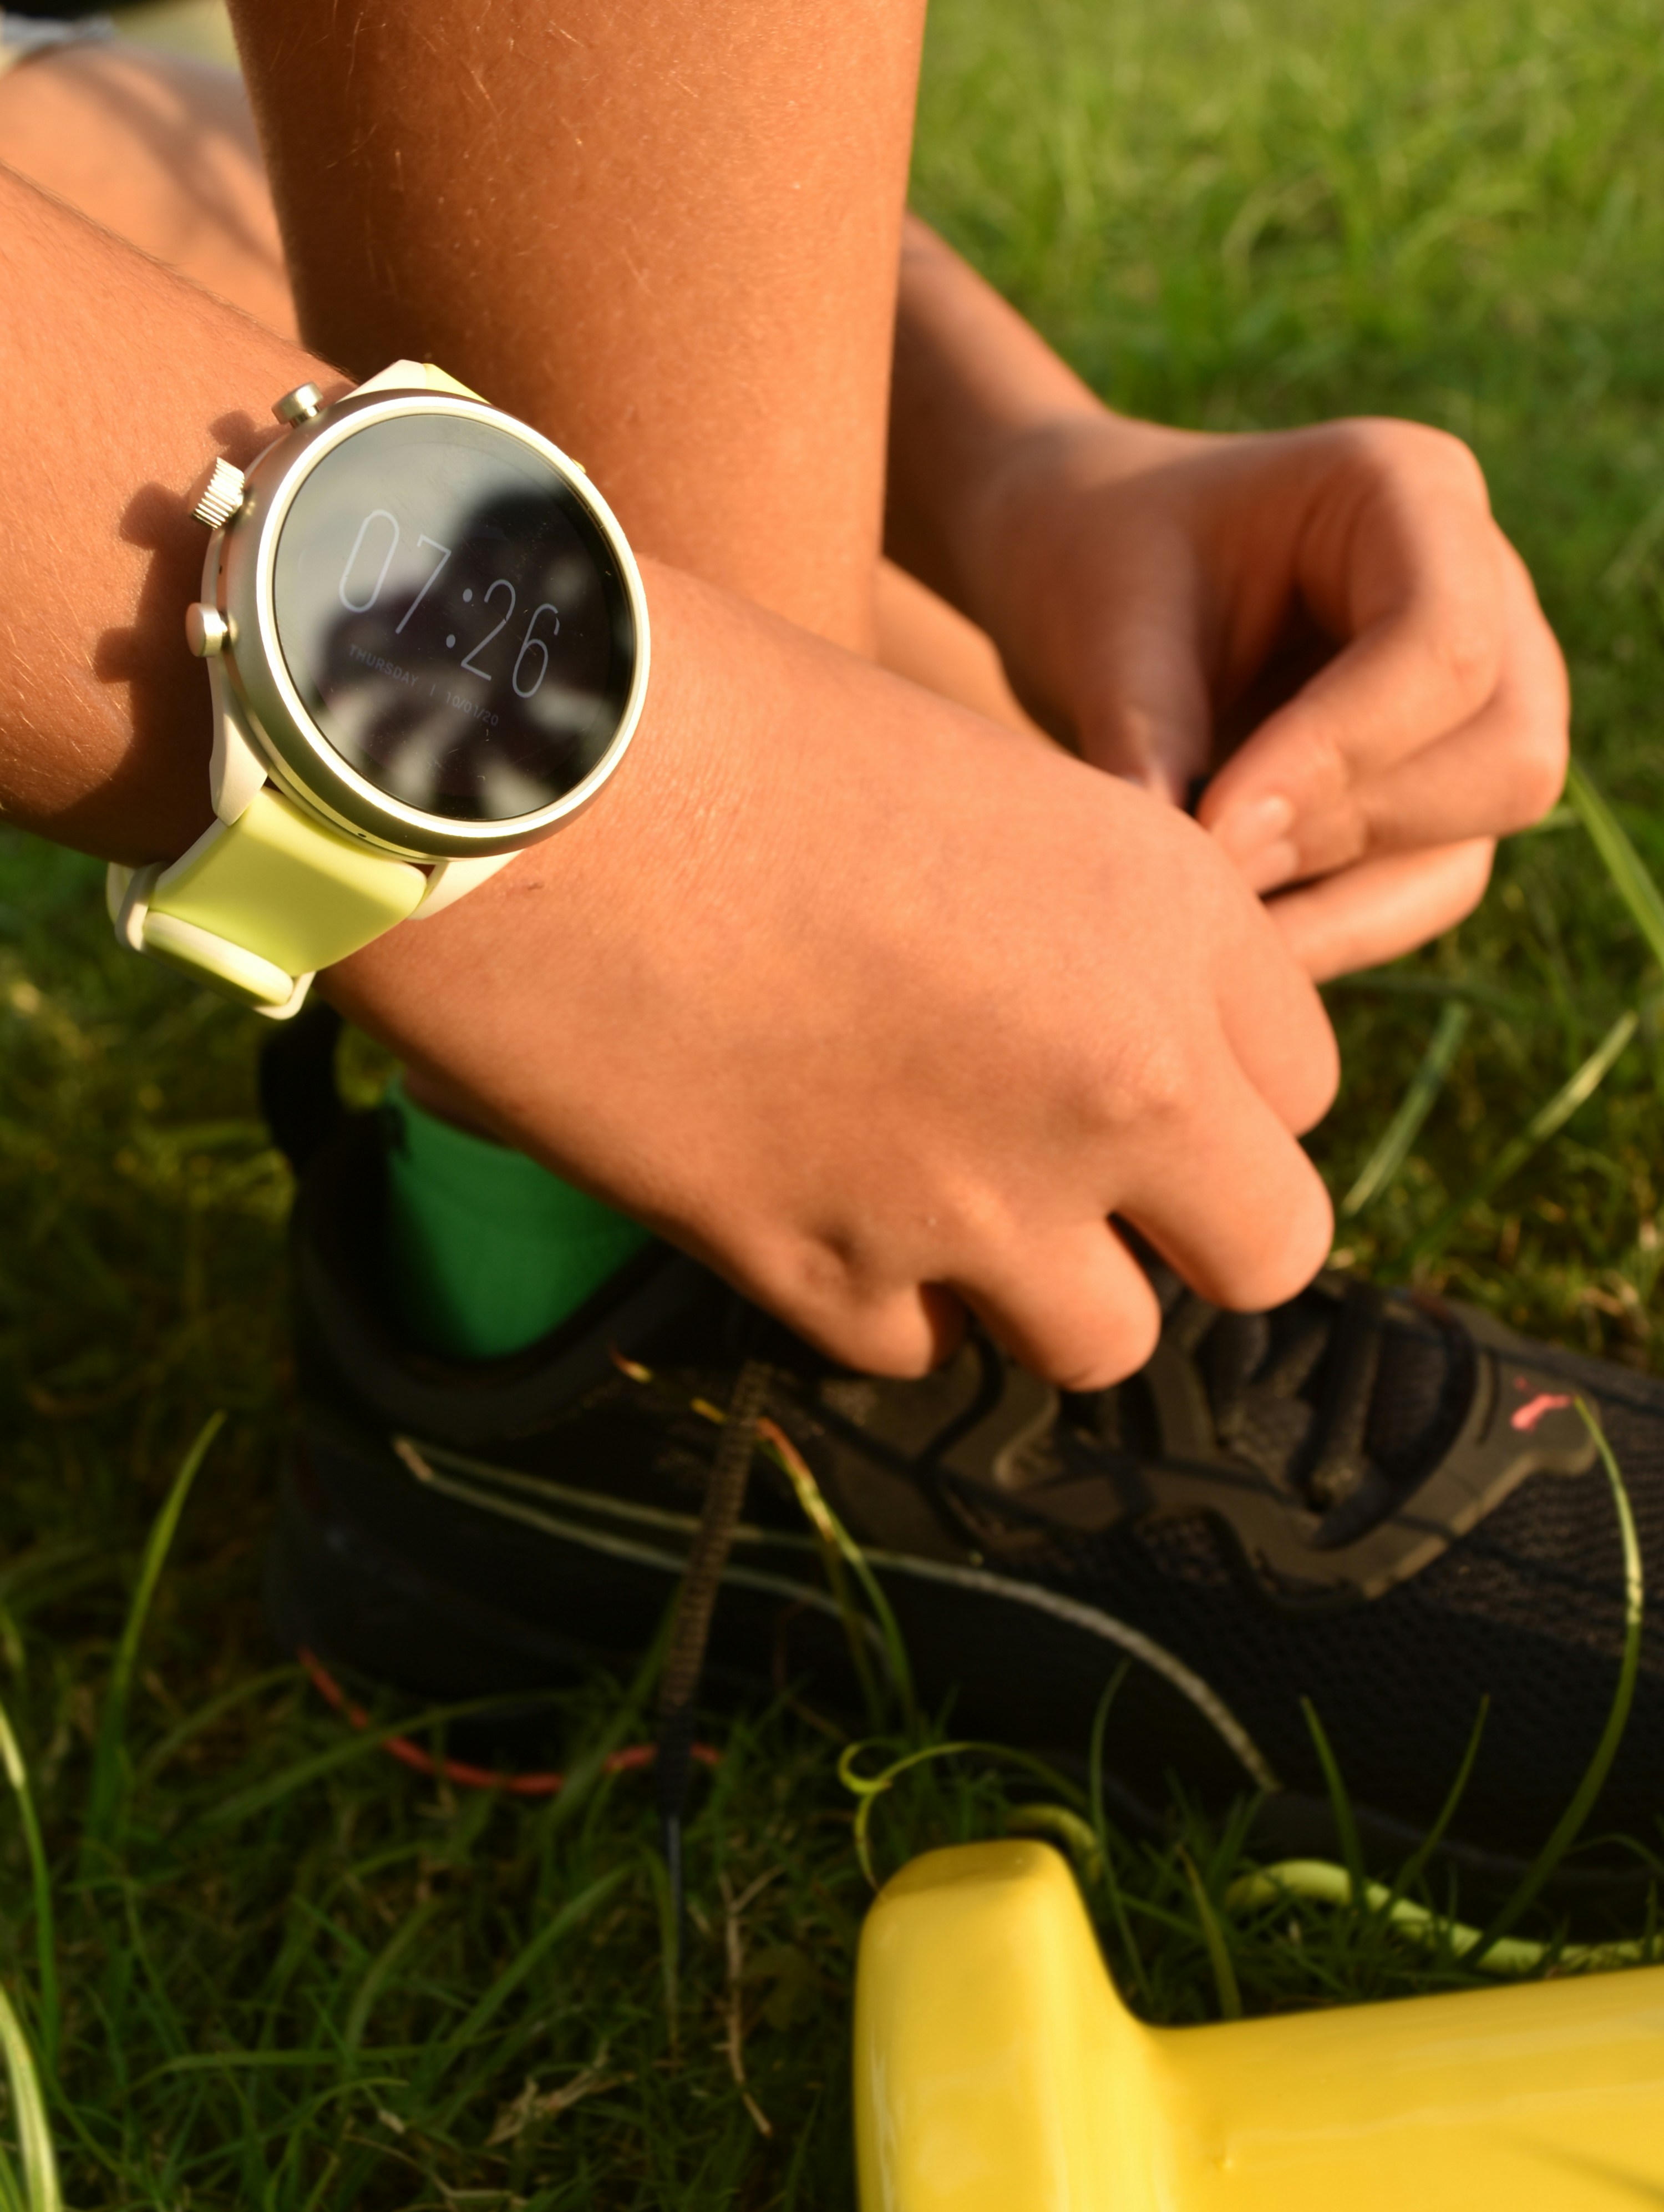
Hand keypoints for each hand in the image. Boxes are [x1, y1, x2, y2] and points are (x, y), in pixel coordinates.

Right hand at [330, 563, 1337, 1386]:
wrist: (523, 774)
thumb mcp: (978, 786)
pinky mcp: (827, 1273)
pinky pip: (916, 1347)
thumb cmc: (731, 725)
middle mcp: (1118, 1070)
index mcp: (1173, 912)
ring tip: (938, 1197)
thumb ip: (1095, 925)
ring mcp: (979, 1195)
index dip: (1227, 1092)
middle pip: (1268, 1251)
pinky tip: (805, 1191)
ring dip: (1040, 1289)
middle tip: (1091, 1185)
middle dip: (1188, 1231)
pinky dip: (878, 1294)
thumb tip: (1125, 1041)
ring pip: (1105, 1342)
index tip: (1142, 1074)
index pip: (1308, 1085)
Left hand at [962, 410, 1563, 974]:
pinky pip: (1423, 897)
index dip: (1336, 755)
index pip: (1444, 646)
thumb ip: (1150, 736)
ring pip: (1470, 848)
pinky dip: (1328, 932)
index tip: (1208, 826)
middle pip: (1507, 760)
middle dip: (1349, 829)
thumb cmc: (1097, 566)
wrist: (1085, 577)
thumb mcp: (1104, 621)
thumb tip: (1184, 887)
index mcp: (1412, 493)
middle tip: (1203, 859)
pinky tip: (1228, 937)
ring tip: (1199, 906)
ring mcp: (1482, 706)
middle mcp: (1487, 597)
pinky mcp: (1441, 798)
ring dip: (1334, 901)